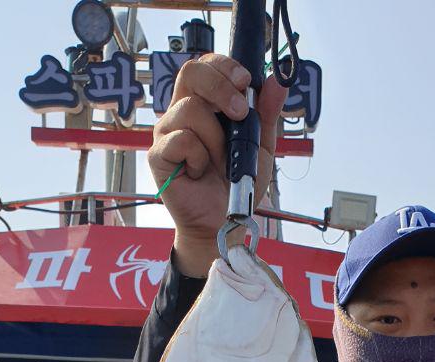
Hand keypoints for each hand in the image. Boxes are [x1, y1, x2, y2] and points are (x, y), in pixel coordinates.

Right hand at [148, 54, 288, 276]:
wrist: (225, 222)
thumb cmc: (238, 184)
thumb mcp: (259, 146)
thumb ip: (266, 114)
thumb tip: (276, 81)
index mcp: (204, 104)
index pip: (206, 66)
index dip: (223, 66)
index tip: (244, 81)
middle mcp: (182, 112)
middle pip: (190, 72)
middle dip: (220, 88)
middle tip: (240, 114)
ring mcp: (167, 132)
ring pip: (190, 109)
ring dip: (216, 137)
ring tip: (220, 161)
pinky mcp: (158, 155)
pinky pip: (181, 140)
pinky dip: (200, 158)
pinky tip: (200, 174)